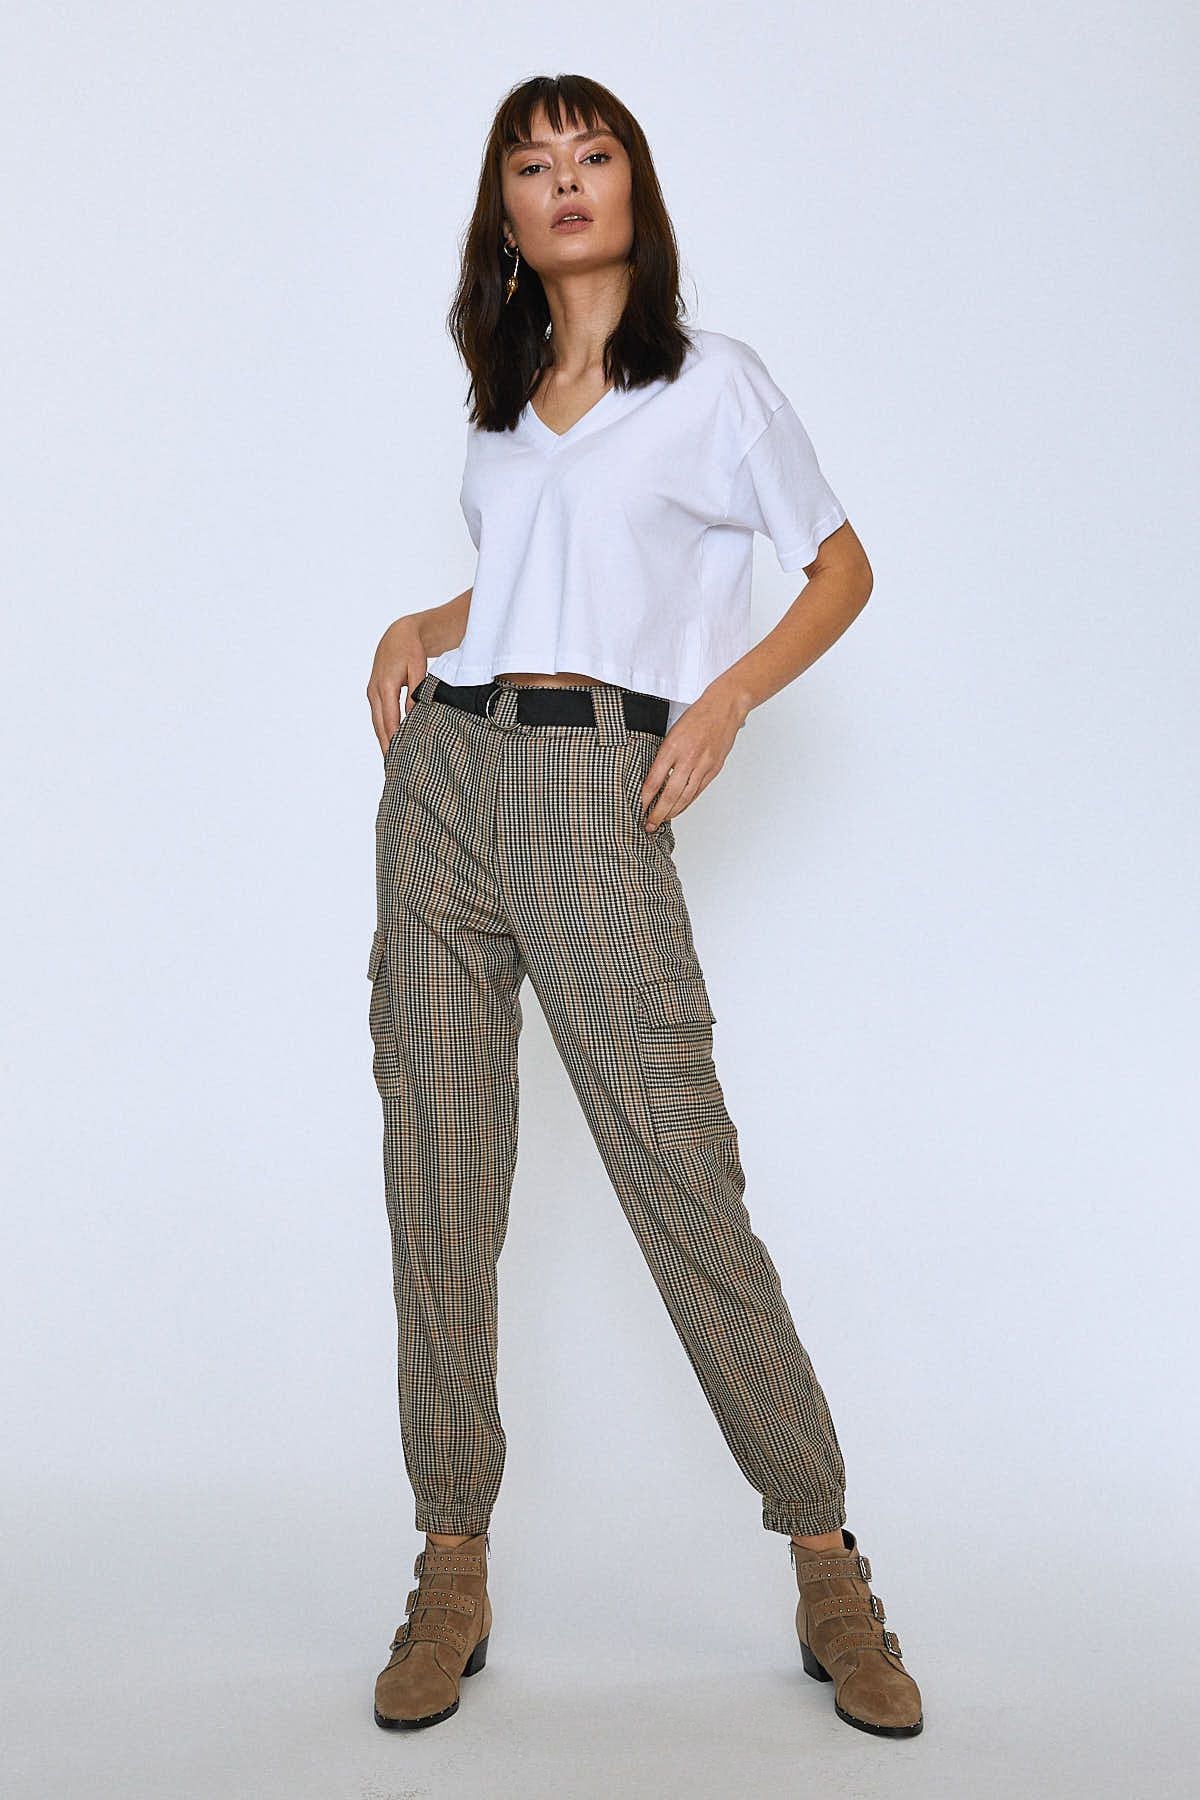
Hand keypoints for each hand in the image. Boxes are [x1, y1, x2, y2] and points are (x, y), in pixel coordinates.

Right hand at [367, 616, 426, 755]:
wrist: (398, 635)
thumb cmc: (410, 650)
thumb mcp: (418, 668)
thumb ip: (417, 692)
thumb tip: (415, 714)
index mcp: (386, 685)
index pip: (390, 719)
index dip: (393, 739)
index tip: (398, 756)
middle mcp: (375, 691)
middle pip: (380, 725)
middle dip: (386, 746)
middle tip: (392, 767)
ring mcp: (372, 692)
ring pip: (377, 722)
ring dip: (383, 740)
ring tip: (390, 760)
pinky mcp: (374, 693)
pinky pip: (378, 715)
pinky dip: (382, 729)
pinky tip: (389, 742)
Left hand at [638, 681, 749, 828]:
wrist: (724, 707)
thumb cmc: (697, 716)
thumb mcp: (672, 732)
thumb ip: (664, 754)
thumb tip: (653, 777)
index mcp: (673, 747)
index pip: (655, 779)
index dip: (646, 798)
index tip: (638, 808)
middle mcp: (688, 758)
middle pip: (670, 794)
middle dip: (658, 812)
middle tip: (649, 824)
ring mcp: (703, 765)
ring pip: (686, 796)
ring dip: (673, 811)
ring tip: (662, 820)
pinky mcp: (714, 769)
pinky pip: (698, 791)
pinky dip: (687, 803)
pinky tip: (679, 809)